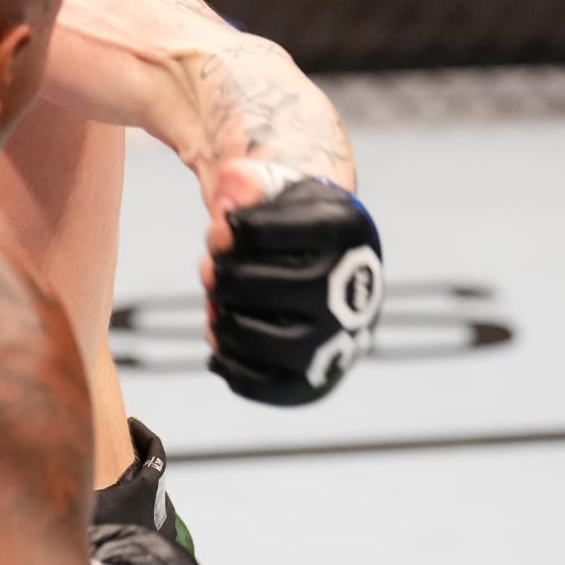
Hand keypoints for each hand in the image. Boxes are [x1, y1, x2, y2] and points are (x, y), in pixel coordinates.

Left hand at [201, 159, 382, 404]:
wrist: (330, 258)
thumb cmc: (293, 216)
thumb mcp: (279, 184)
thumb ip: (248, 180)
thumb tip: (229, 189)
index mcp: (344, 229)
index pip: (258, 232)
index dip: (229, 230)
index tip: (227, 228)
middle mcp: (350, 289)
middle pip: (252, 285)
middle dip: (220, 273)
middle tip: (214, 266)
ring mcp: (338, 339)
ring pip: (255, 337)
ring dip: (220, 317)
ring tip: (217, 300)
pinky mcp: (319, 378)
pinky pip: (265, 385)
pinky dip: (228, 363)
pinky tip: (218, 334)